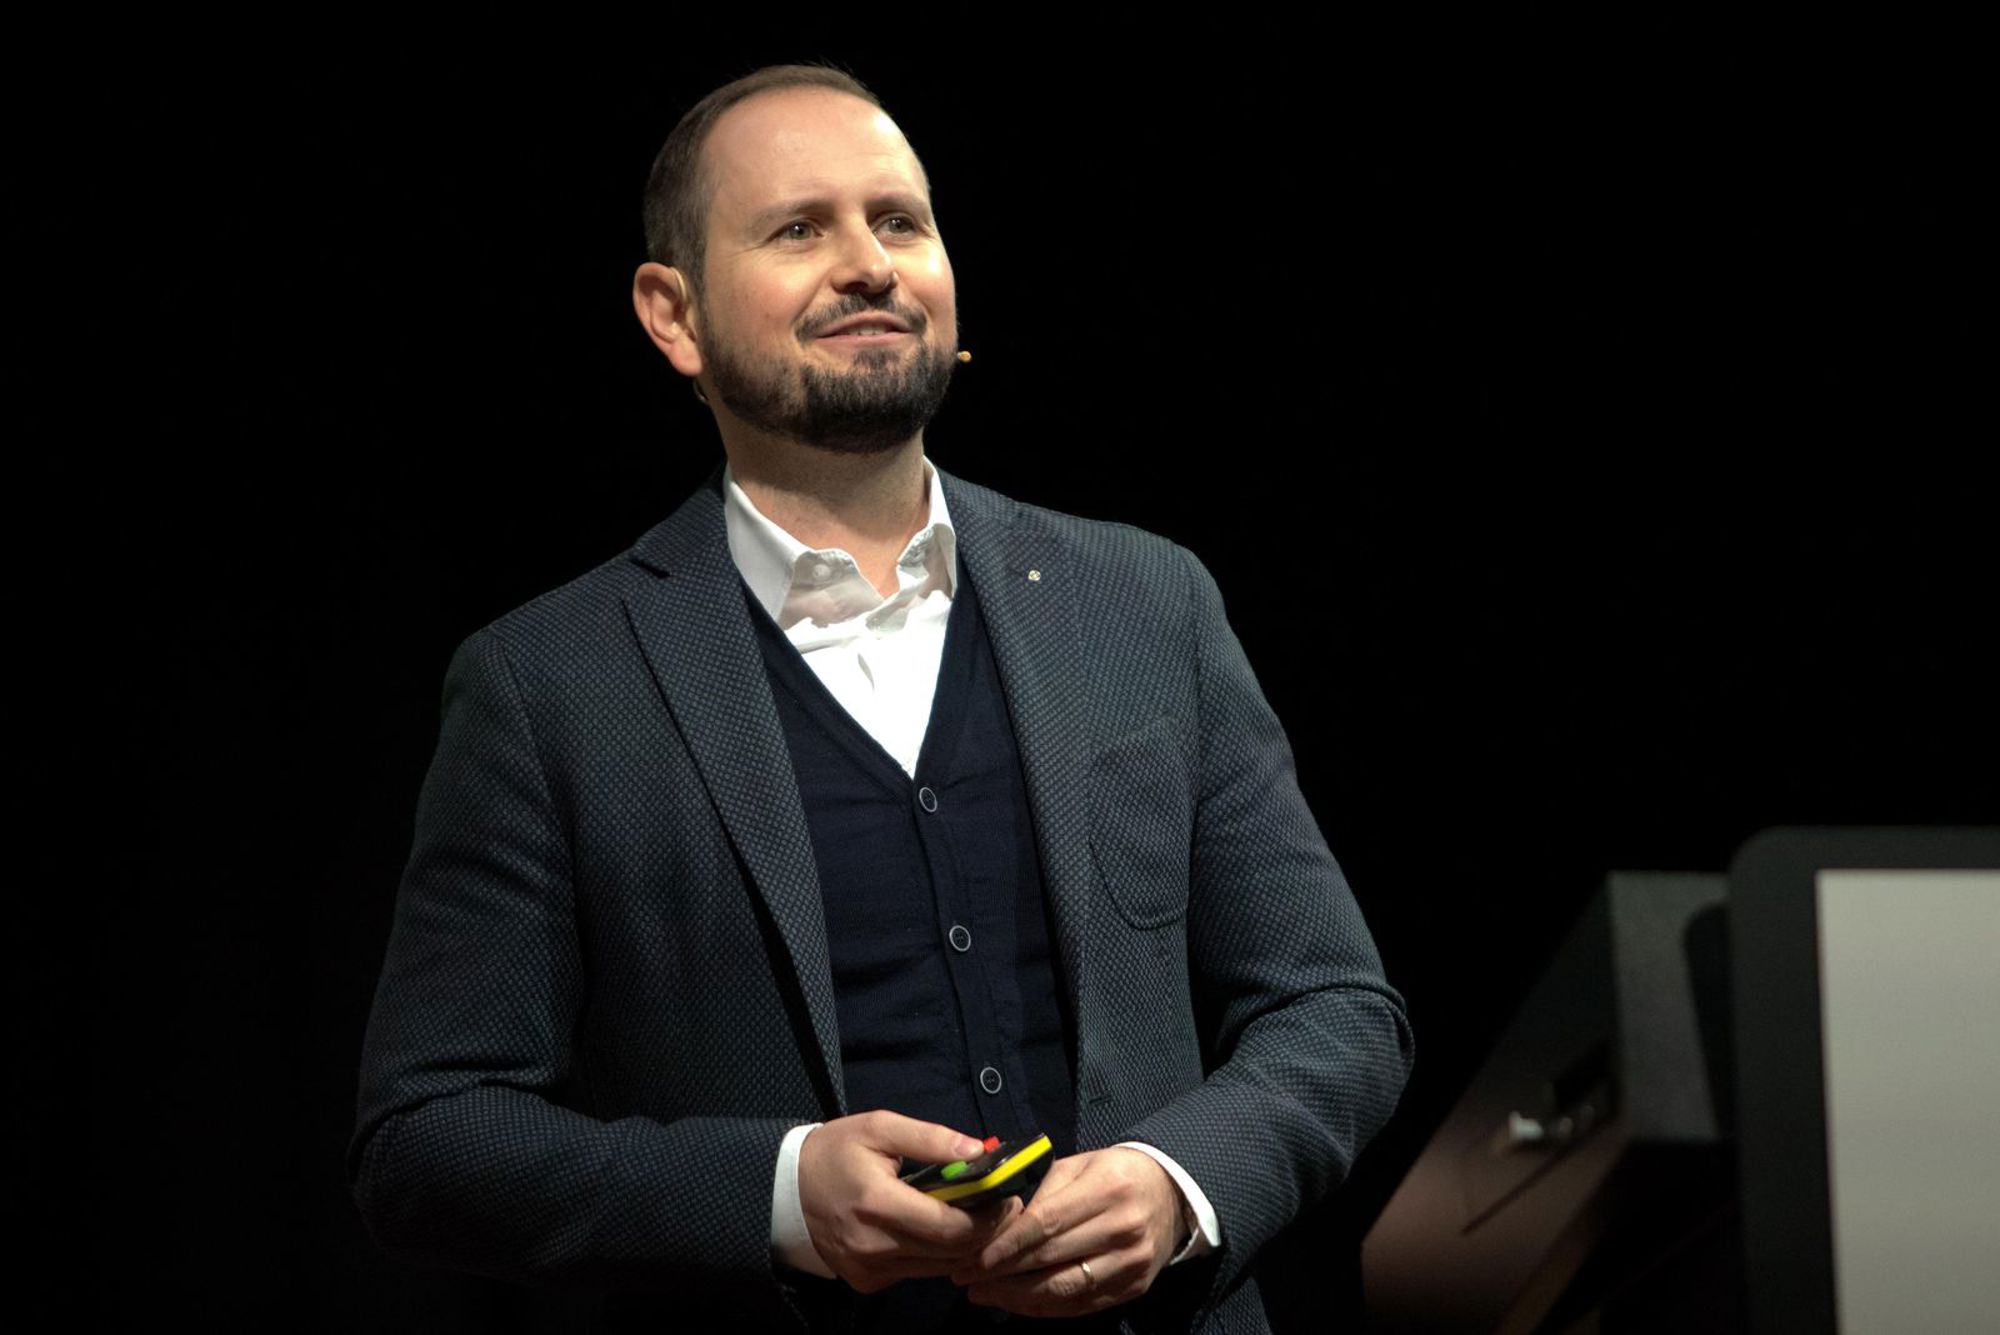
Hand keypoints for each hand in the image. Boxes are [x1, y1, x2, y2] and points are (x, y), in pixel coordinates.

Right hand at [797, 1110, 1021, 1294]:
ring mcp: (869, 1270)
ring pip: (938, 1269)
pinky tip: (940, 1231)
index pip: (950, 1227)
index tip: (1006, 1198)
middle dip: (985, 1232)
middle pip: (951, 1253)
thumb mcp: (880, 1128)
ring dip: (964, 1246)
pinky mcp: (866, 1282)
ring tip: (978, 1216)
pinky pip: (916, 1273)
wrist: (785, 1189)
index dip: (987, 1217)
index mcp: (878, 1204)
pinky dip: (935, 1255)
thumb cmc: (836, 1152)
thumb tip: (979, 1151)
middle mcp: (874, 1246)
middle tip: (1003, 1207)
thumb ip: (932, 1138)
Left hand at [950, 1147, 1181, 1317]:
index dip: (1007, 1245)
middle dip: (1001, 1272)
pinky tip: (1015, 1302)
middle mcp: (1123, 1229)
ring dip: (1015, 1297)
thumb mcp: (1078, 1166)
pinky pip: (1080, 1305)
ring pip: (1064, 1290)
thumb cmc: (1113, 1174)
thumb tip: (994, 1220)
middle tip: (963, 1276)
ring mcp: (1131, 1264)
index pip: (1047, 1223)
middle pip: (1051, 1259)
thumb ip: (1040, 1192)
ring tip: (981, 1293)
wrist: (1170, 1194)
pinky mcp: (1133, 1289)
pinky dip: (1043, 1308)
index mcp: (1107, 1189)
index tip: (973, 1257)